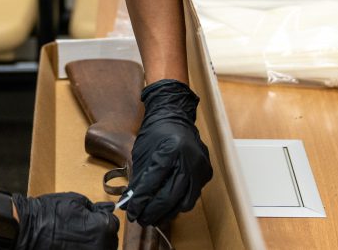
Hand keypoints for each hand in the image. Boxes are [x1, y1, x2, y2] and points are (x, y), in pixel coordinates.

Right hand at [12, 192, 118, 249]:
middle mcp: (101, 247)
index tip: (92, 217)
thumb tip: (107, 211)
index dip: (102, 218)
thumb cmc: (49, 213)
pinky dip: (84, 249)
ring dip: (94, 244)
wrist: (26, 230)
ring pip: (101, 249)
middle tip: (83, 228)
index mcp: (103, 228)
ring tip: (77, 239)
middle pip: (109, 240)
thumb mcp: (75, 201)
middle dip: (100, 233)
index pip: (113, 223)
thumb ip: (95, 208)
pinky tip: (73, 246)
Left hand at [120, 79, 212, 225]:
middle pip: (169, 196)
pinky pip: (192, 196)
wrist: (176, 117)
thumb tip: (131, 202)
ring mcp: (199, 167)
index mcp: (170, 150)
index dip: (141, 200)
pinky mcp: (205, 173)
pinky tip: (167, 208)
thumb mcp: (142, 153)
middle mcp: (188, 159)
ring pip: (183, 201)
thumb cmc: (156, 132)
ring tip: (152, 218)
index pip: (153, 183)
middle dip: (152, 211)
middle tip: (140, 219)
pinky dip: (178, 205)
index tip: (131, 211)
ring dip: (166, 213)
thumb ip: (139, 178)